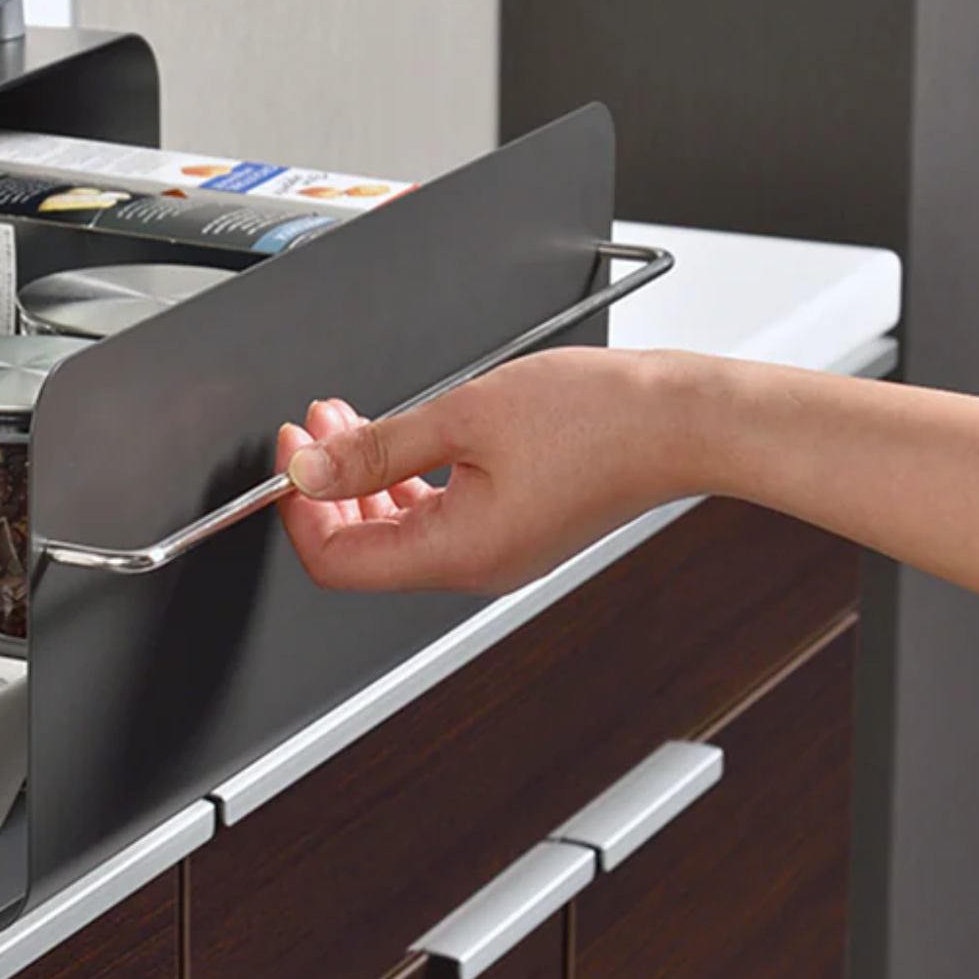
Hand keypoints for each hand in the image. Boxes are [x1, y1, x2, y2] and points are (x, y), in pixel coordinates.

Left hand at [275, 349, 688, 595]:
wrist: (686, 420)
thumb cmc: (603, 416)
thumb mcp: (467, 414)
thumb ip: (378, 446)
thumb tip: (311, 470)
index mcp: (460, 552)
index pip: (338, 562)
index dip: (299, 509)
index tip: (292, 453)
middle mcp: (475, 565)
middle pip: (362, 549)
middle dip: (326, 486)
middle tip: (314, 428)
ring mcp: (496, 549)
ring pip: (397, 531)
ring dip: (361, 477)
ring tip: (346, 420)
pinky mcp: (513, 527)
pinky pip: (436, 516)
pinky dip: (404, 479)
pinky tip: (398, 436)